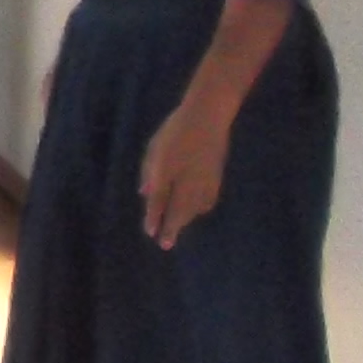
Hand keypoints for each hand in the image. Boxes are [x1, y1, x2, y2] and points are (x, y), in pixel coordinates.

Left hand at [138, 101, 234, 247]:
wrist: (208, 116)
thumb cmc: (176, 129)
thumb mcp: (155, 148)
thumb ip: (149, 172)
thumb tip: (144, 193)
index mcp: (166, 169)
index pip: (159, 198)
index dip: (154, 216)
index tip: (150, 232)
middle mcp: (186, 178)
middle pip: (178, 209)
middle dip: (171, 227)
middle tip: (166, 245)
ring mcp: (204, 179)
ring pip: (194, 207)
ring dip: (185, 220)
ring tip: (177, 229)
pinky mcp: (217, 178)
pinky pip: (208, 200)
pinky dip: (200, 208)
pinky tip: (196, 212)